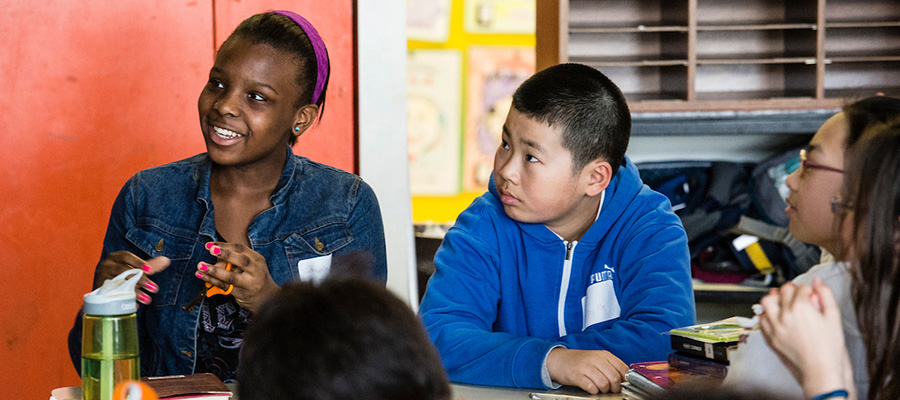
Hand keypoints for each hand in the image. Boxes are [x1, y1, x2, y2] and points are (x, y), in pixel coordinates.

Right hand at [94, 251, 170, 304]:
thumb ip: (150, 265)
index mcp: (116, 257)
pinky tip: (135, 306)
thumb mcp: (135, 267)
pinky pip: (112, 295)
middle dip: (140, 280)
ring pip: (118, 284)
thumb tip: (166, 260)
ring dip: (134, 292)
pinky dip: (123, 301)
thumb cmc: (124, 272)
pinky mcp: (99, 290)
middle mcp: (107, 265)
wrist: (105, 283)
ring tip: (148, 300)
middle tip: (154, 288)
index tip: (151, 271)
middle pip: (123, 270)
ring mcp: (102, 277)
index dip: (139, 262)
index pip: (126, 256)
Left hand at [196, 242, 278, 312]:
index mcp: (257, 259)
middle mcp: (256, 271)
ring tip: (200, 266)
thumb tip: (214, 259)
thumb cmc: (254, 276)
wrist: (266, 297)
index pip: (241, 249)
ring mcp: (249, 284)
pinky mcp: (242, 294)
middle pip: (242, 261)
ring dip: (214, 271)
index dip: (225, 246)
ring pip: (231, 277)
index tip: (211, 245)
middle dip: (226, 255)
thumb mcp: (249, 265)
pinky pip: (225, 287)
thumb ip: (234, 260)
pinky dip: (212, 281)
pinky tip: (202, 276)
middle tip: (211, 250)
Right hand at [546, 348, 627, 393]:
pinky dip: (593, 391)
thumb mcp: (597, 359)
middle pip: (614, 378)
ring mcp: (586, 367)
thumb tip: (625, 379)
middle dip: (615, 387)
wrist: (558, 360)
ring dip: (604, 390)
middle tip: (611, 389)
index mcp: (604, 355)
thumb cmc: (579, 362)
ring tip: (600, 389)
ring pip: (604, 383)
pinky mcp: (577, 376)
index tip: (622, 384)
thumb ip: (610, 366)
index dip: (625, 379)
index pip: (622, 368)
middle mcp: (596, 359)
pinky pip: (591, 387)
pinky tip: (591, 388)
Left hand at [759, 279, 853, 398]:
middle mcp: (784, 315)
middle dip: (792, 290)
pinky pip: (761, 320)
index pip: (801, 287)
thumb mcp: (834, 318)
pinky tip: (776, 316)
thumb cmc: (829, 349)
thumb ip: (826, 296)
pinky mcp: (769, 338)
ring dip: (775, 299)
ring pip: (767, 302)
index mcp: (801, 307)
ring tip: (783, 302)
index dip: (808, 289)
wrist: (821, 372)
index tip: (811, 294)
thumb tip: (818, 281)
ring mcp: (774, 327)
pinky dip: (767, 315)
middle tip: (798, 296)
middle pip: (783, 291)